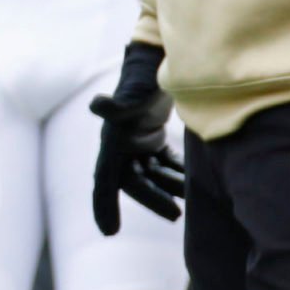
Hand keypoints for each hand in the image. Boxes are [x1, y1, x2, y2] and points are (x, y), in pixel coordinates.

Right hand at [91, 40, 184, 235]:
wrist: (157, 57)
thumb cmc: (144, 76)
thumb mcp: (133, 93)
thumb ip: (118, 104)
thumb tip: (95, 105)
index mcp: (113, 141)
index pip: (105, 181)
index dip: (105, 205)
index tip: (109, 232)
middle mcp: (121, 144)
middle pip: (135, 181)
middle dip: (153, 198)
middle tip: (175, 215)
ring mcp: (137, 141)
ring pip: (152, 174)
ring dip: (169, 186)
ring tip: (192, 197)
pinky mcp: (152, 136)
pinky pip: (163, 162)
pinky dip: (176, 172)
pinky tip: (194, 180)